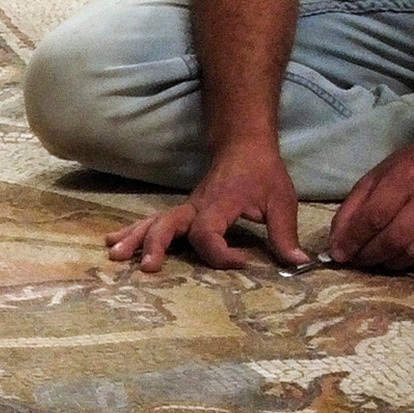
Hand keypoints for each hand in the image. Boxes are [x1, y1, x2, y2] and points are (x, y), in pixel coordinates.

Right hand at [107, 145, 303, 273]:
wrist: (245, 145)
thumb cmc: (264, 173)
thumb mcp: (281, 201)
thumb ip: (284, 234)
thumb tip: (298, 263)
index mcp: (219, 205)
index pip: (208, 233)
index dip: (221, 254)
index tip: (242, 260)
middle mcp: (197, 207)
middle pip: (169, 225)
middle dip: (157, 245)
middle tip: (149, 267)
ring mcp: (186, 208)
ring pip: (155, 222)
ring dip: (136, 239)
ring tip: (116, 256)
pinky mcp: (183, 212)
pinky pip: (154, 222)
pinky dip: (135, 233)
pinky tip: (115, 244)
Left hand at [329, 133, 413, 273]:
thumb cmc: (410, 168)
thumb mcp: (375, 178)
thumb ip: (352, 209)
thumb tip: (337, 245)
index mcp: (404, 178)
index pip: (374, 216)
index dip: (354, 239)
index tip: (339, 253)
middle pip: (394, 239)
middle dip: (369, 256)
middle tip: (356, 260)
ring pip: (412, 253)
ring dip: (387, 263)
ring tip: (375, 259)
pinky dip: (408, 264)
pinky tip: (397, 257)